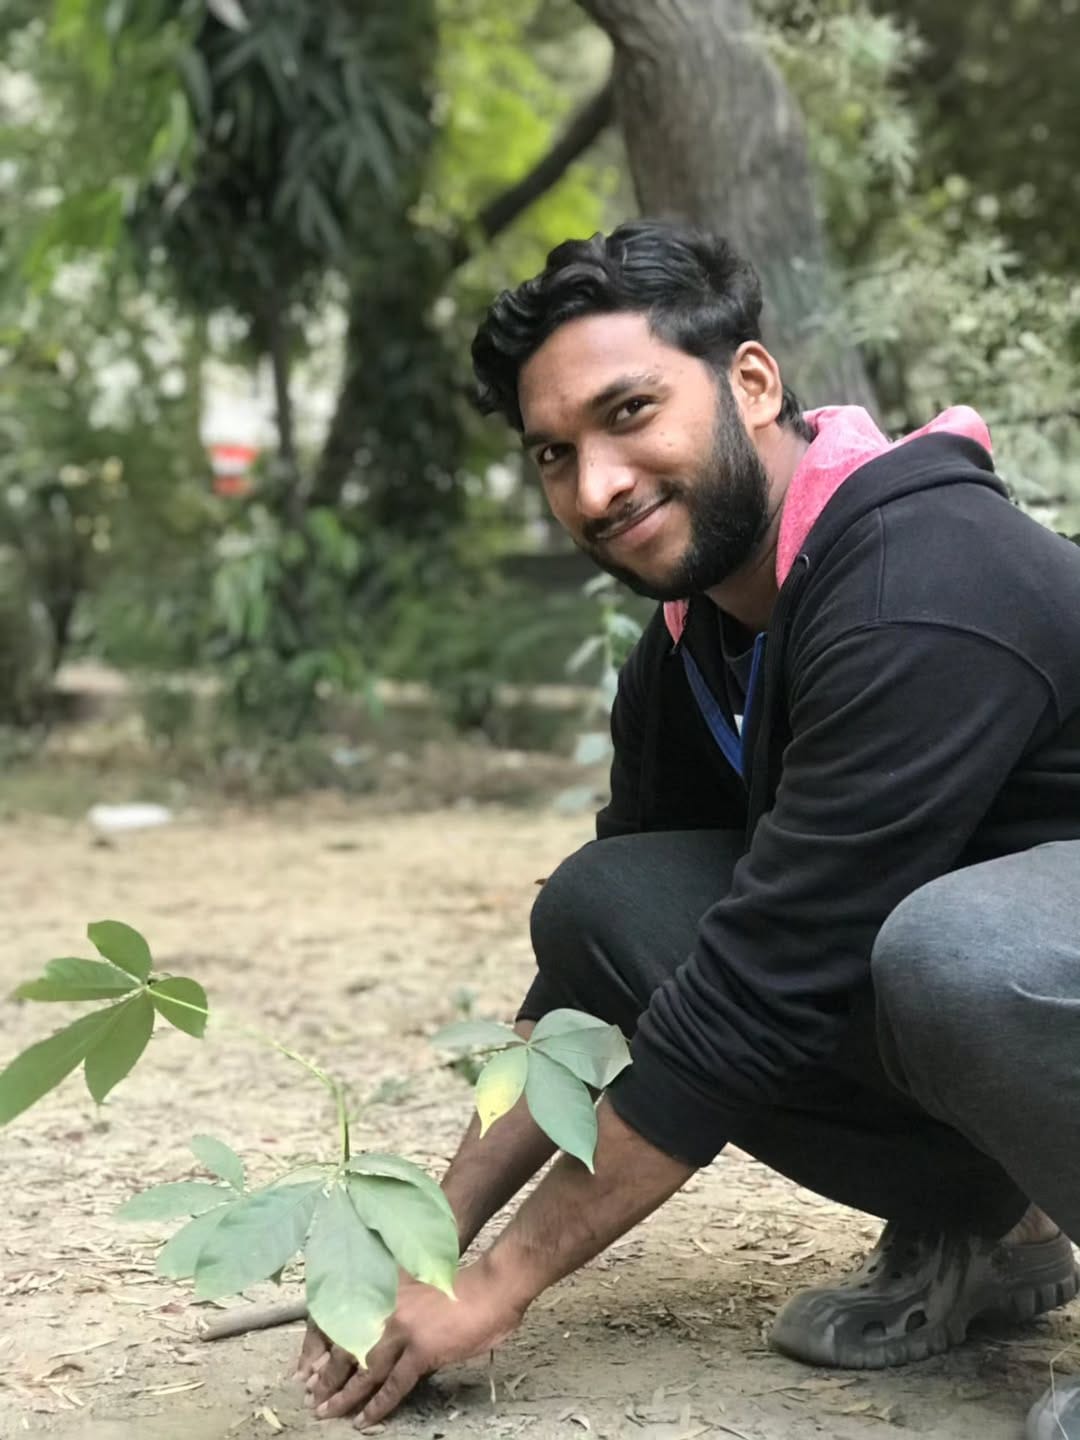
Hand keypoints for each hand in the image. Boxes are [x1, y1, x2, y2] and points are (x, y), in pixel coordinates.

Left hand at [295, 1257, 527, 1426]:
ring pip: (364, 1369)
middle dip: (327, 1374)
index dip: (323, 1345)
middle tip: (311, 1393)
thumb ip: (395, 1305)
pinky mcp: (421, 1351)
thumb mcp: (416, 1285)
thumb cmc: (460, 1286)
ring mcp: (403, 1330)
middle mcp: (387, 1309)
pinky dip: (377, 1405)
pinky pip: (393, 1385)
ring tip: (327, 1410)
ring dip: (343, 1394)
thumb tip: (376, 1335)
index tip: (309, 1363)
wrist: (491, 1286)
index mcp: (384, 1291)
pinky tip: (365, 1420)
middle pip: (347, 1346)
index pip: (343, 1319)